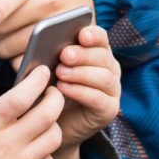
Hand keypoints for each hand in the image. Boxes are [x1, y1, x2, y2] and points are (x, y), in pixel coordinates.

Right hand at [0, 65, 65, 158]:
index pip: (22, 96)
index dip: (37, 80)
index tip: (42, 72)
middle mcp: (7, 143)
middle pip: (48, 114)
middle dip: (56, 97)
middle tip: (52, 93)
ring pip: (54, 137)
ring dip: (53, 125)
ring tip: (44, 123)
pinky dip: (47, 154)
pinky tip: (36, 151)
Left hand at [50, 23, 120, 152]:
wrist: (51, 124)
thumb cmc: (49, 90)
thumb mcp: (49, 70)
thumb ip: (52, 56)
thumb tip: (46, 42)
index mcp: (98, 53)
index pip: (101, 38)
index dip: (93, 35)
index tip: (81, 34)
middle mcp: (110, 70)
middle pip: (103, 56)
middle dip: (83, 54)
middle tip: (64, 55)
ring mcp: (112, 90)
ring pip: (104, 77)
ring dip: (81, 73)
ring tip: (60, 73)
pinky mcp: (109, 110)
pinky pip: (99, 99)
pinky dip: (81, 92)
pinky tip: (64, 88)